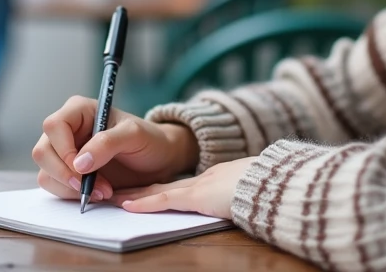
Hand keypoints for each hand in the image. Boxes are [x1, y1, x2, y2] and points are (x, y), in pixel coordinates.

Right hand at [32, 96, 199, 202]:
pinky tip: (97, 194)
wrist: (157, 160)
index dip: (63, 149)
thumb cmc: (148, 140)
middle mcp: (66, 130)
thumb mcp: (134, 135)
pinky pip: (55, 187)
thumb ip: (107, 143)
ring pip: (46, 172)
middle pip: (43, 152)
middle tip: (93, 188)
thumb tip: (78, 163)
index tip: (83, 168)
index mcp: (79, 110)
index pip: (54, 126)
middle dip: (66, 174)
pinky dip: (72, 195)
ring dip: (71, 188)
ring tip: (103, 191)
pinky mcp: (66, 173)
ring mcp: (63, 152)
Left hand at [112, 157, 256, 219]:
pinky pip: (165, 200)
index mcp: (213, 179)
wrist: (273, 183)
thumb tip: (234, 204)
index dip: (156, 188)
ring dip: (134, 196)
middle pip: (162, 186)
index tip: (140, 190)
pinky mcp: (196, 197)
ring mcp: (198, 188)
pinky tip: (128, 206)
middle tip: (115, 191)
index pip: (178, 186)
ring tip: (112, 197)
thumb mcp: (247, 192)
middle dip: (137, 190)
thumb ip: (234, 196)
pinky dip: (145, 204)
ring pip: (157, 191)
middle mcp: (201, 180)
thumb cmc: (267, 188)